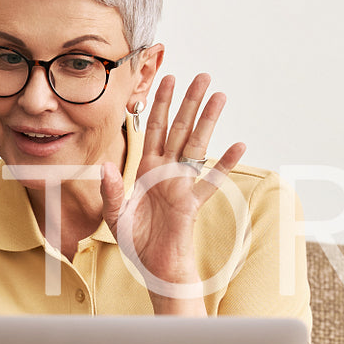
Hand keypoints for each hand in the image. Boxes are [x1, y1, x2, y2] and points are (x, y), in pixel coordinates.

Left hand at [99, 73, 243, 308]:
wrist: (153, 267)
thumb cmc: (136, 241)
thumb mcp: (114, 214)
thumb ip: (109, 190)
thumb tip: (104, 166)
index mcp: (147, 169)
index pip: (155, 129)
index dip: (161, 104)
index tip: (167, 78)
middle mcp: (167, 172)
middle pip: (180, 129)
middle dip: (188, 101)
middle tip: (201, 75)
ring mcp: (181, 185)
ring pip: (196, 145)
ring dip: (207, 120)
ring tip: (219, 95)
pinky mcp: (191, 203)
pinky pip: (210, 181)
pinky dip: (226, 164)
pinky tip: (240, 145)